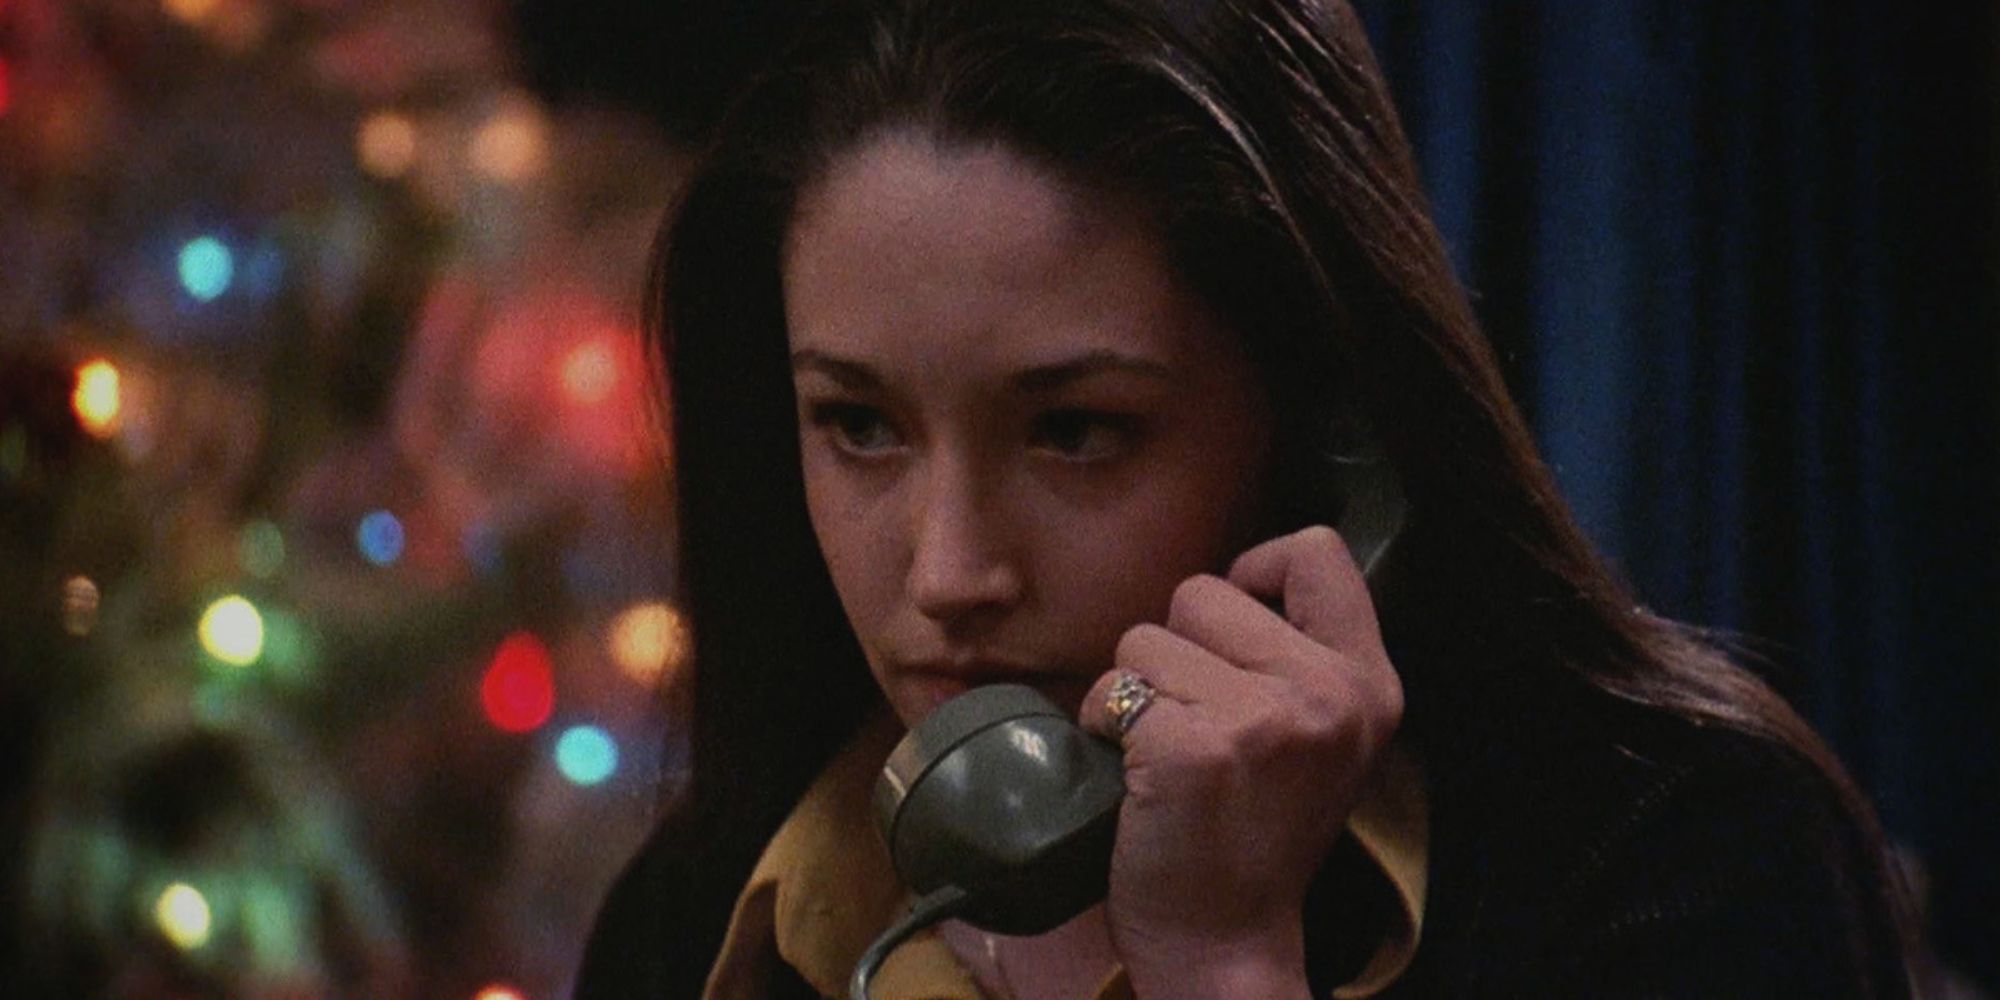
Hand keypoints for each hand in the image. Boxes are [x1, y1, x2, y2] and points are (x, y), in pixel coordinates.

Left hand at [1080, 526, 1404, 998]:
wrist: (1227, 942)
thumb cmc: (1253, 834)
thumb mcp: (1318, 735)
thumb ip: (1295, 655)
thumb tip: (1229, 581)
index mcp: (1368, 682)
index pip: (1318, 550)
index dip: (1254, 571)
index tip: (1232, 630)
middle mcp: (1329, 694)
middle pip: (1204, 590)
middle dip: (1176, 648)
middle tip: (1194, 723)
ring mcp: (1264, 720)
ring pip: (1144, 638)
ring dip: (1132, 690)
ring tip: (1164, 753)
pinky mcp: (1193, 749)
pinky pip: (1110, 689)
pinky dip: (1101, 727)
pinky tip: (1136, 776)